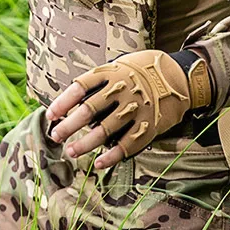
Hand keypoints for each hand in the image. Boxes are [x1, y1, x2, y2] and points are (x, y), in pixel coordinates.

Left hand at [45, 49, 210, 169]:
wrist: (179, 76)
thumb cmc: (142, 70)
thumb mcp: (120, 65)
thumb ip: (100, 81)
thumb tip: (74, 102)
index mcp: (112, 73)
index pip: (80, 87)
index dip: (63, 102)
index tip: (50, 115)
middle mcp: (122, 90)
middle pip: (89, 110)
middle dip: (69, 126)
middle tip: (56, 136)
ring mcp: (136, 108)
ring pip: (105, 130)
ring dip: (85, 144)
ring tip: (71, 151)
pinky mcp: (149, 124)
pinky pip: (127, 144)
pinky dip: (112, 156)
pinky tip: (99, 164)